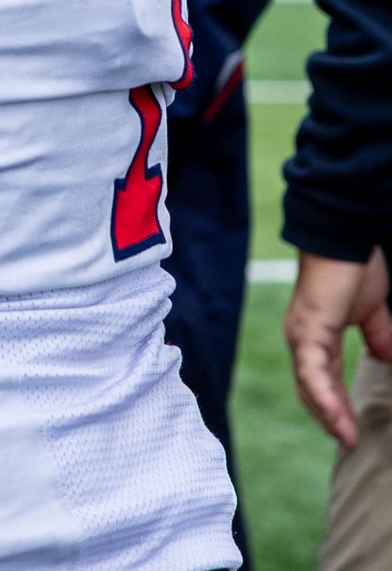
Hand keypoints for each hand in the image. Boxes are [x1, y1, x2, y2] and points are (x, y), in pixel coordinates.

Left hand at [284, 248, 391, 447]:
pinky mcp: (309, 330)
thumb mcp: (372, 312)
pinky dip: (324, 396)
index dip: (336, 407)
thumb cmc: (355, 269)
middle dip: (330, 419)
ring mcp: (302, 336)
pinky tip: (338, 417)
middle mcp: (302, 341)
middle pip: (311, 390)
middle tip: (350, 444)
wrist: (345, 240)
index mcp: (316, 338)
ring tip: (347, 440)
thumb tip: (387, 358)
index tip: (352, 432)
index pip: (322, 381)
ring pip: (310, 386)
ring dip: (328, 416)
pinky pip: (313, 370)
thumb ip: (378, 336)